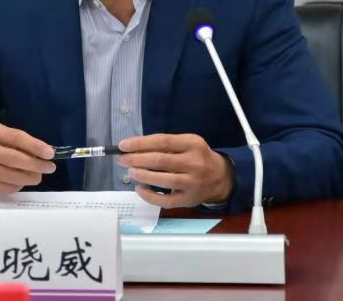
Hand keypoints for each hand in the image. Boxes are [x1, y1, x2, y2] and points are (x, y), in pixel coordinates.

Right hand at [0, 122, 55, 196]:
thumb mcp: (3, 137)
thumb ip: (21, 143)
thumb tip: (45, 153)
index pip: (16, 137)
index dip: (35, 146)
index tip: (50, 153)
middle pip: (14, 159)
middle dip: (36, 165)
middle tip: (49, 168)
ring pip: (12, 176)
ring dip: (30, 177)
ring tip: (37, 176)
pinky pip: (7, 188)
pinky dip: (18, 185)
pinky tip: (21, 181)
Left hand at [117, 134, 233, 207]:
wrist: (221, 178)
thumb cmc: (198, 157)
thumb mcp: (187, 143)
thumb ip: (166, 144)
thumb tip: (134, 147)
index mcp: (192, 144)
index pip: (162, 141)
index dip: (140, 143)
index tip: (123, 145)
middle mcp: (194, 163)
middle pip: (160, 160)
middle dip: (136, 159)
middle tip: (122, 160)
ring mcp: (192, 183)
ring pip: (162, 180)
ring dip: (142, 175)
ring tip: (130, 172)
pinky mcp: (188, 199)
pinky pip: (165, 200)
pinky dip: (149, 195)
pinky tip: (140, 189)